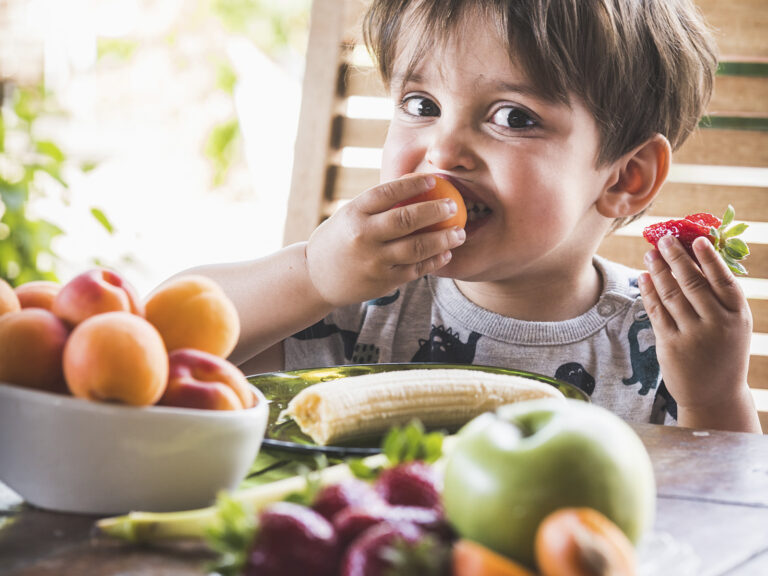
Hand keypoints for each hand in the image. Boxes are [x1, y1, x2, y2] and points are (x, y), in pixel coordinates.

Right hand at [305, 174, 465, 306]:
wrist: (316, 278)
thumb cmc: (339, 240)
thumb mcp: (349, 216)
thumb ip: (377, 206)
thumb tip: (417, 185)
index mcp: (354, 213)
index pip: (387, 192)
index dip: (413, 184)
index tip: (434, 180)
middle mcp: (363, 236)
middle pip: (406, 219)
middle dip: (435, 211)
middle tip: (453, 206)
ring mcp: (374, 261)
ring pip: (416, 248)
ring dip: (443, 239)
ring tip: (459, 232)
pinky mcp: (383, 281)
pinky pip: (415, 269)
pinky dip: (434, 261)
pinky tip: (446, 253)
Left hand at [638, 234, 756, 429]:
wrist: (715, 394)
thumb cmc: (723, 350)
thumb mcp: (732, 324)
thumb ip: (719, 296)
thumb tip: (696, 258)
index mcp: (738, 315)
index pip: (723, 280)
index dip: (709, 258)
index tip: (696, 239)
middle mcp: (717, 324)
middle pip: (693, 283)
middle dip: (676, 258)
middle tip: (664, 239)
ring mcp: (694, 335)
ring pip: (672, 294)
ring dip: (659, 270)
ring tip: (650, 253)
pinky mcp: (671, 344)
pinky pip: (657, 311)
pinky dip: (649, 291)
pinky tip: (644, 277)